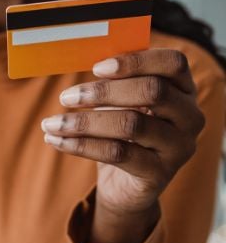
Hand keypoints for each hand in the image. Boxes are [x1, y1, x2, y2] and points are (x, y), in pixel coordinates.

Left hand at [41, 50, 204, 242]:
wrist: (126, 185)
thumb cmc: (122, 133)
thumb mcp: (122, 103)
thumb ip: (114, 80)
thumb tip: (81, 57)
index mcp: (184, 89)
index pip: (173, 63)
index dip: (136, 61)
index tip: (97, 67)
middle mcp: (190, 117)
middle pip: (152, 91)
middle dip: (103, 91)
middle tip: (66, 97)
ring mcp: (178, 147)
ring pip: (131, 124)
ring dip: (84, 122)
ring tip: (51, 123)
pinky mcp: (160, 174)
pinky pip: (117, 154)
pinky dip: (82, 145)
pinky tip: (57, 141)